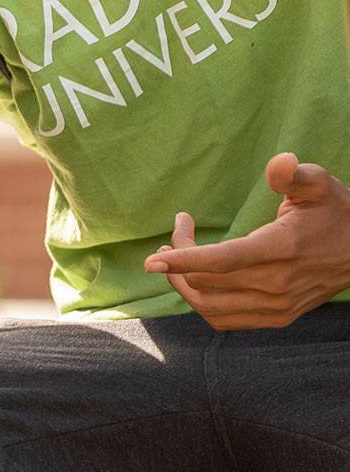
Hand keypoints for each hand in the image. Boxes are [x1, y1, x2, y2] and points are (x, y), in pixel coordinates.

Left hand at [144, 153, 349, 329]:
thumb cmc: (335, 212)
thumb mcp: (320, 185)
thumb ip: (296, 175)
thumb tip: (279, 163)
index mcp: (281, 249)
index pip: (222, 261)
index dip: (183, 260)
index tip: (151, 258)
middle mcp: (277, 284)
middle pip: (207, 283)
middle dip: (177, 261)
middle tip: (174, 234)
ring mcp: (278, 306)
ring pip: (211, 307)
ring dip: (183, 285)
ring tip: (176, 257)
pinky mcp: (278, 317)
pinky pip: (226, 319)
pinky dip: (202, 303)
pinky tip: (197, 279)